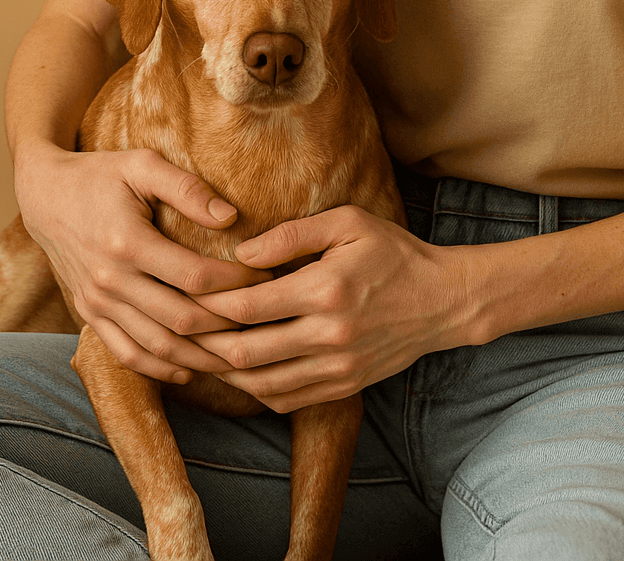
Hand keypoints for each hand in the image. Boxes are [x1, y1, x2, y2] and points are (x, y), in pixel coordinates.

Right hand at [15, 141, 272, 382]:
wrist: (45, 196)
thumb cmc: (102, 174)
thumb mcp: (143, 165)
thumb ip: (187, 188)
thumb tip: (231, 217)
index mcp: (128, 243)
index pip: (194, 277)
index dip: (236, 283)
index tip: (266, 276)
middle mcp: (111, 281)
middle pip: (180, 319)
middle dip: (226, 325)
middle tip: (262, 320)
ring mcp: (97, 304)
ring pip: (156, 347)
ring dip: (199, 356)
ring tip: (237, 355)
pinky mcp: (90, 316)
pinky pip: (127, 354)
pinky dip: (160, 368)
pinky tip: (190, 369)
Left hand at [188, 205, 476, 412]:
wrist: (442, 300)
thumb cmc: (393, 253)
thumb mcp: (348, 223)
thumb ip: (292, 235)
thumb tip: (241, 252)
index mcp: (326, 289)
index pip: (249, 306)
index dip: (210, 303)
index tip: (187, 291)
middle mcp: (329, 334)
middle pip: (246, 352)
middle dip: (206, 342)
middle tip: (181, 327)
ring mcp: (336, 367)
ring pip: (260, 383)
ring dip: (224, 371)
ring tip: (200, 352)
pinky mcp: (343, 386)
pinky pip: (285, 399)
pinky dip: (255, 389)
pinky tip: (241, 371)